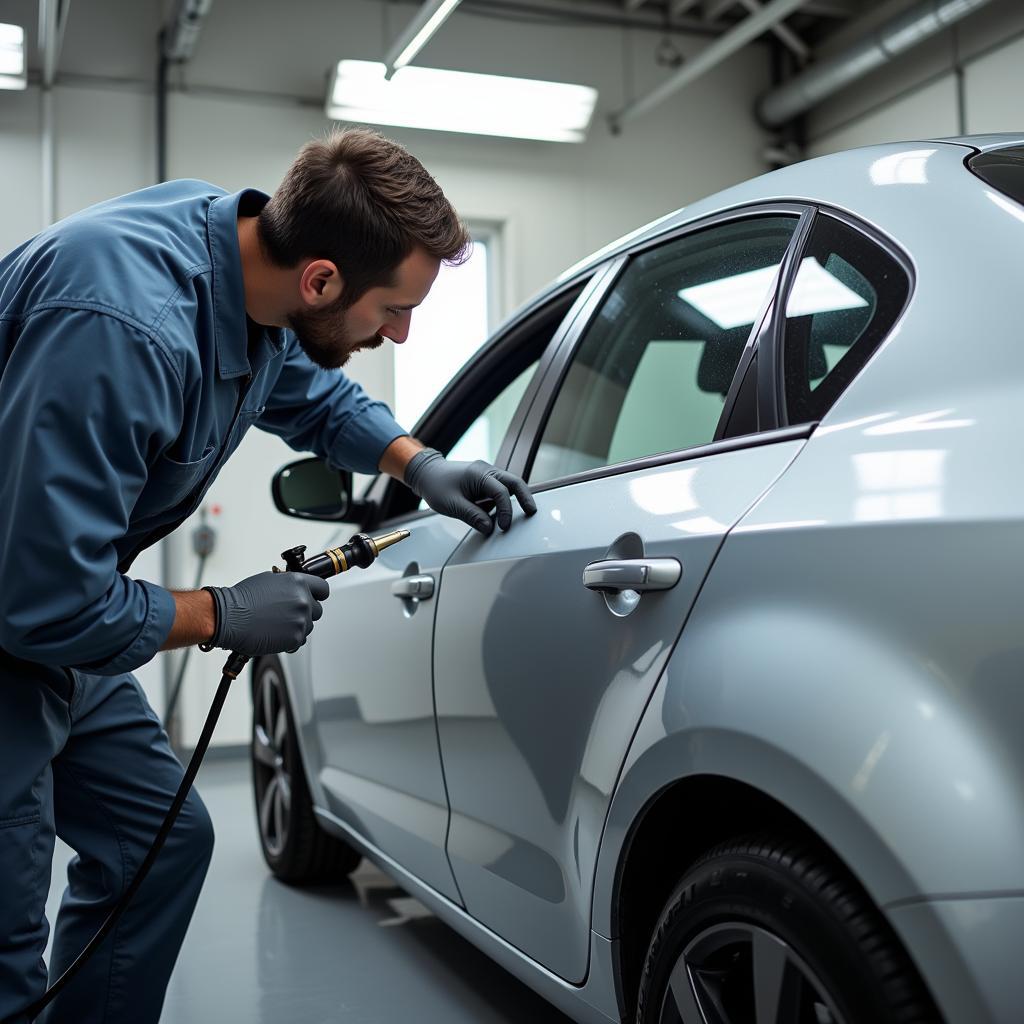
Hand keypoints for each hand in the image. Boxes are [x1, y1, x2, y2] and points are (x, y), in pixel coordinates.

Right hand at [205, 571, 329, 656]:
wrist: (229, 618)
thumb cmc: (242, 599)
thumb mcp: (268, 580)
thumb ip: (288, 584)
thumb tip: (293, 588)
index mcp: (298, 582)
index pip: (323, 589)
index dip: (317, 594)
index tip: (314, 598)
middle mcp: (303, 600)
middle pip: (317, 609)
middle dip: (304, 612)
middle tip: (286, 614)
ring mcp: (300, 620)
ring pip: (308, 626)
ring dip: (296, 626)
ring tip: (276, 624)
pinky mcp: (295, 638)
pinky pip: (299, 640)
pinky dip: (289, 640)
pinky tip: (274, 634)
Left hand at [404, 448, 536, 535]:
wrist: (426, 473)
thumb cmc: (436, 485)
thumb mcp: (452, 505)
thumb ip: (473, 516)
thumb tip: (489, 528)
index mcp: (479, 474)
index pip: (501, 492)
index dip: (506, 511)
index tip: (503, 527)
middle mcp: (487, 471)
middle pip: (515, 482)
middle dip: (526, 498)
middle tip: (532, 512)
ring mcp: (487, 475)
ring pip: (509, 486)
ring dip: (513, 501)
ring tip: (509, 519)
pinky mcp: (485, 482)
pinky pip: (499, 491)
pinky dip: (501, 503)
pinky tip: (495, 515)